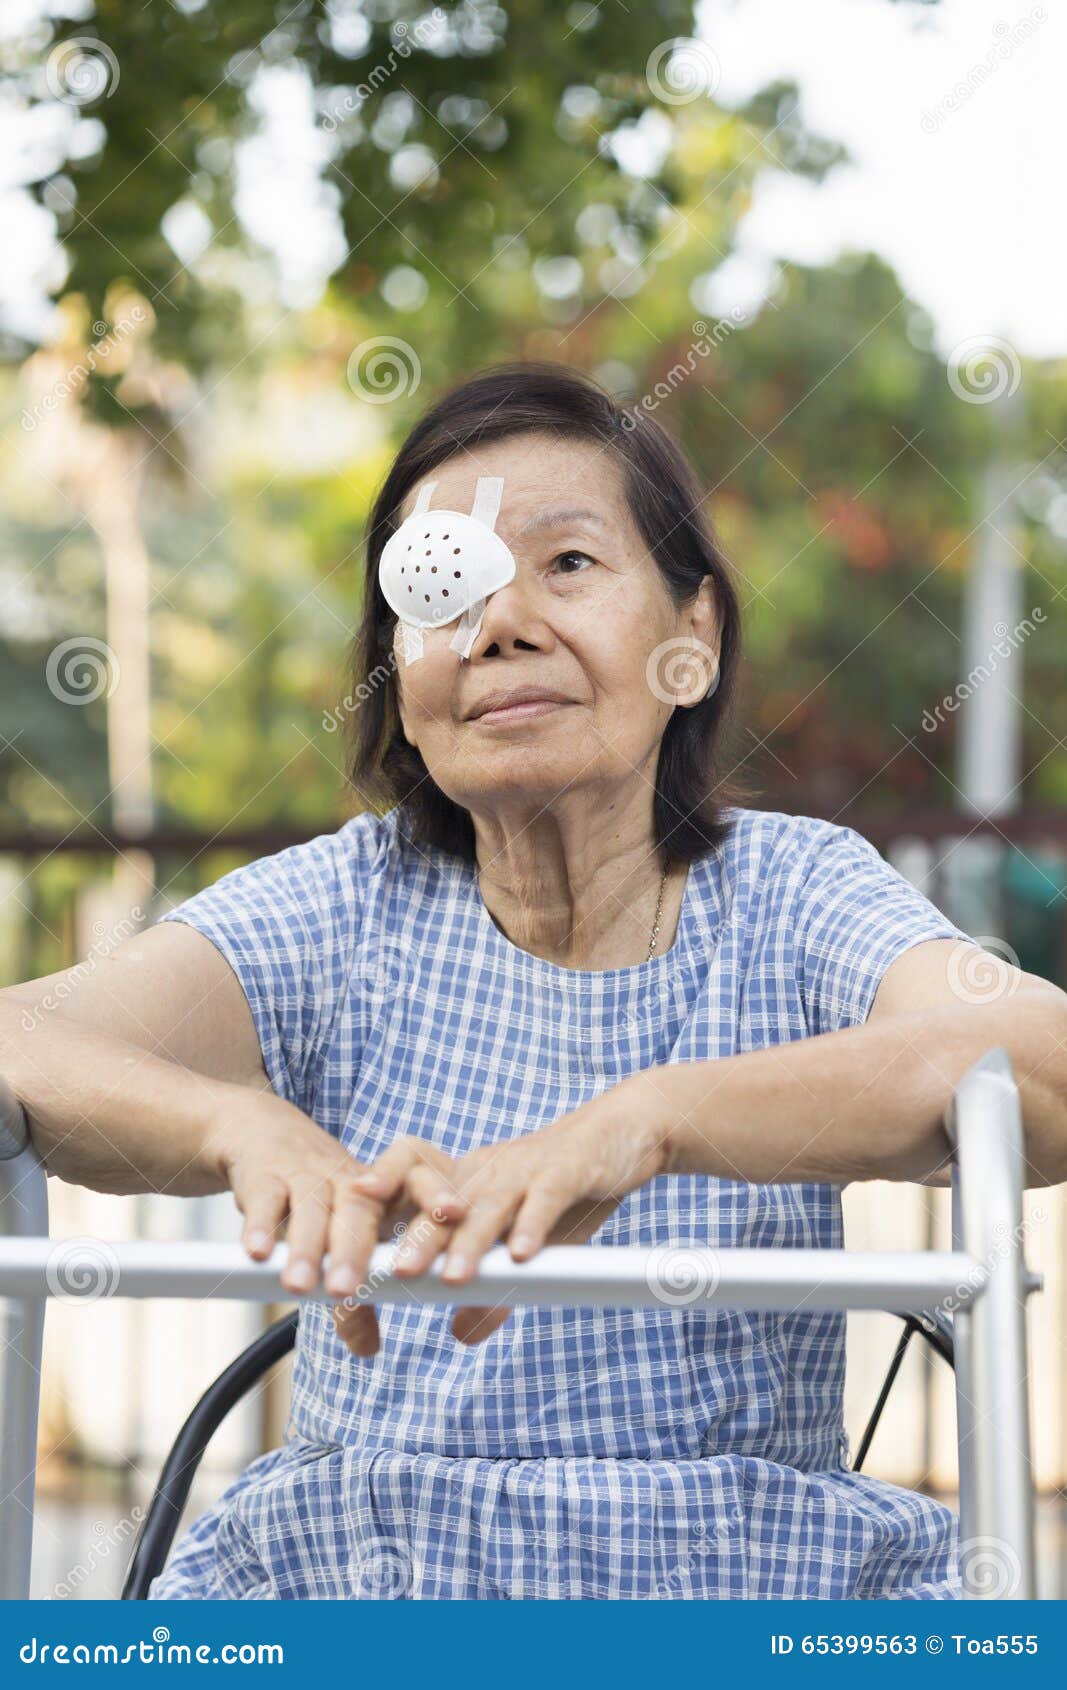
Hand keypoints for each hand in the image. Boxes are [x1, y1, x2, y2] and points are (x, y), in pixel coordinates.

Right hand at [210, 1091, 455, 1355]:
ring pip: (311, 1206)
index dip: (435, 1195)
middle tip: (350, 1290)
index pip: (418, 1181)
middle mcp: (348, 1179)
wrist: (265, 1135)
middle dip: (356, 1248)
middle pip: (360, 1206)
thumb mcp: (343, 1238)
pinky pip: (265, 1198)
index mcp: (382, 1189)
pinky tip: (258, 1253)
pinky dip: (260, 1225)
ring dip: (307, 1246)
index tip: (454, 1217)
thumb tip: (368, 1349)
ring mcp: (306, 1174)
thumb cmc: (319, 1198)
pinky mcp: (264, 1174)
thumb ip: (357, 1296)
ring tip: (301, 1286)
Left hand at [350, 1072, 673, 1344]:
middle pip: (442, 1204)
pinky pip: (545, 1197)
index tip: (347, 1245)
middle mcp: (488, 1171)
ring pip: (488, 1202)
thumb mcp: (529, 1244)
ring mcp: (526, 1168)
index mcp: (467, 1184)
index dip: (378, 1210)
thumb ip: (496, 1287)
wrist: (623, 1134)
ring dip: (469, 1241)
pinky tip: (521, 1255)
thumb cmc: (567, 1192)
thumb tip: (460, 1334)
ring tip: (452, 1277)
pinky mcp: (568, 1169)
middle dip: (417, 1242)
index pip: (411, 1192)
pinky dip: (533, 1224)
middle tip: (392, 1278)